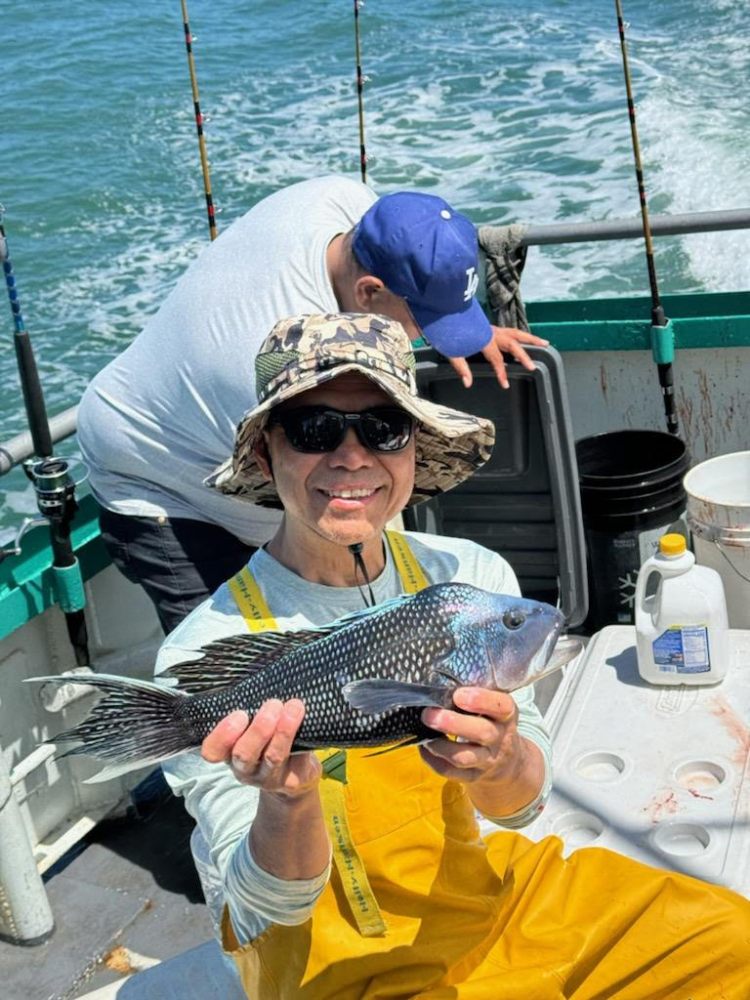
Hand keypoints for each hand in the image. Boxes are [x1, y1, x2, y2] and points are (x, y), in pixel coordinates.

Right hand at [201, 699, 321, 797]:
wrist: (296, 772)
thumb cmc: (270, 739)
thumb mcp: (254, 727)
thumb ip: (252, 710)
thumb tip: (264, 679)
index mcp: (229, 752)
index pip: (212, 750)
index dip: (222, 735)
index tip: (240, 714)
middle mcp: (244, 768)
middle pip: (243, 754)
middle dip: (259, 729)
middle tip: (273, 704)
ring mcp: (267, 777)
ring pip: (272, 757)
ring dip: (283, 731)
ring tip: (294, 707)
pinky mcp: (291, 781)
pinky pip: (297, 760)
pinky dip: (301, 737)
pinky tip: (306, 719)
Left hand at [419, 686, 523, 784]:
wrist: (506, 761)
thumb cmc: (491, 722)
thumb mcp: (493, 707)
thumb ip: (476, 694)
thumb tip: (440, 680)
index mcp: (506, 715)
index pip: (502, 707)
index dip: (481, 700)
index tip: (458, 695)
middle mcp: (500, 738)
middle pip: (482, 733)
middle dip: (452, 723)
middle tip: (429, 714)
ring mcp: (487, 761)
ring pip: (463, 757)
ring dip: (440, 746)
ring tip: (425, 732)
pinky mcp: (473, 777)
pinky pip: (450, 772)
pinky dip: (433, 760)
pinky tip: (424, 746)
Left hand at [448, 325, 548, 389]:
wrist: (445, 310)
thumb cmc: (448, 330)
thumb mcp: (451, 350)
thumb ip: (461, 367)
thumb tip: (468, 383)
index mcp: (484, 339)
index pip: (497, 358)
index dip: (501, 372)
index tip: (505, 383)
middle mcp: (492, 332)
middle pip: (513, 343)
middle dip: (524, 355)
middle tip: (533, 366)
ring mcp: (493, 328)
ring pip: (516, 333)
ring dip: (531, 339)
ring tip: (545, 343)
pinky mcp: (492, 327)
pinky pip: (511, 331)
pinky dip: (521, 336)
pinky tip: (526, 340)